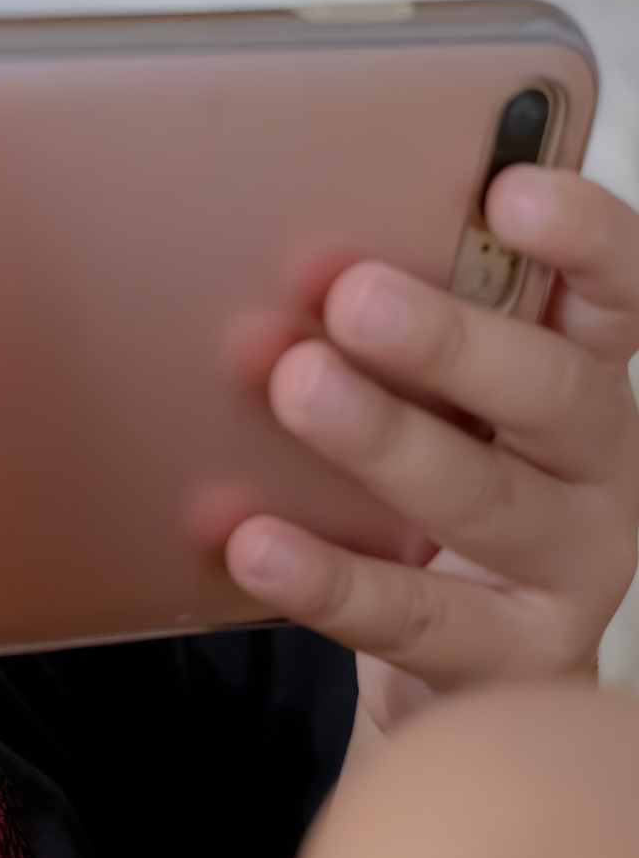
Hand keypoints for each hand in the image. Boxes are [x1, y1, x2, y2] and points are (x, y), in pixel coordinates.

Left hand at [227, 165, 638, 734]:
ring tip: (297, 388)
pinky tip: (254, 543)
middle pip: (553, 392)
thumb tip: (293, 266)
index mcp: (586, 378)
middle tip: (355, 294)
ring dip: (386, 439)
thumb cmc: (427, 495)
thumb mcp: (434, 404)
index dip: (582, 240)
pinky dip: (327, 579)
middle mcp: (600, 468)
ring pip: (485, 501)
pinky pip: (413, 616)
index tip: (511, 190)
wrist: (455, 667)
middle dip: (454, 340)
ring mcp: (568, 570)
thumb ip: (397, 340)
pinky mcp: (511, 658)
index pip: (614, 293)